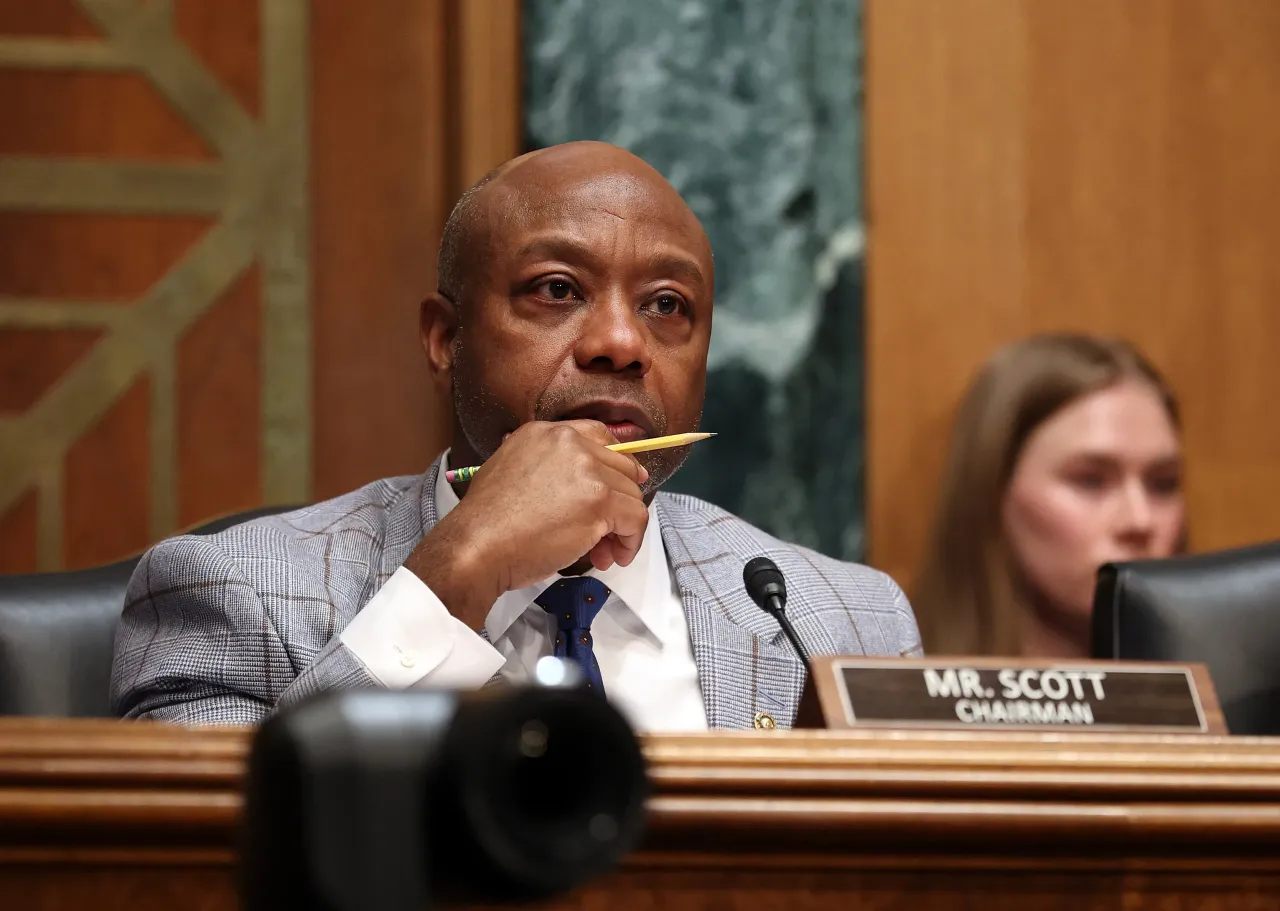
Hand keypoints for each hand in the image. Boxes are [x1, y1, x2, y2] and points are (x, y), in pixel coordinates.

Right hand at [405, 421, 649, 629]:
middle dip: (619, 502)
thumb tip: (578, 488)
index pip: (600, 436)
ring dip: (623, 528)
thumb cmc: (488, 522)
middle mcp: (570, 443)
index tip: (618, 487)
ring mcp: (588, 470)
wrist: (477, 544)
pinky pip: (636, 518)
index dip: (616, 465)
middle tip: (606, 534)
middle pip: (622, 468)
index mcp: (546, 433)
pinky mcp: (600, 500)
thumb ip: (546, 468)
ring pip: (632, 495)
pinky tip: (614, 558)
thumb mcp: (511, 471)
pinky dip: (631, 541)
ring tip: (603, 554)